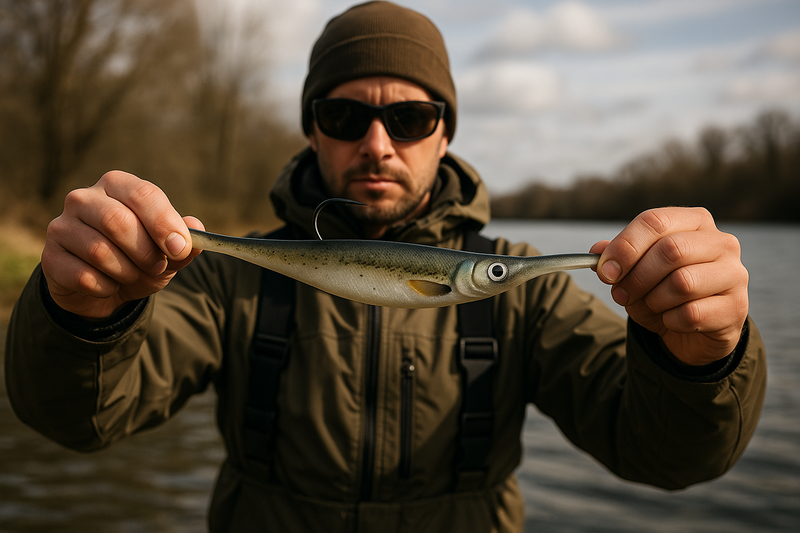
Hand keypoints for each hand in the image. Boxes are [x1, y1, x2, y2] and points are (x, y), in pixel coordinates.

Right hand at [42, 171, 203, 318]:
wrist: (106, 288)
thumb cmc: (140, 258)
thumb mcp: (169, 252)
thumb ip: (185, 241)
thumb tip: (196, 230)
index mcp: (117, 185)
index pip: (142, 194)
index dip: (164, 223)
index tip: (179, 248)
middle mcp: (84, 198)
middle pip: (117, 221)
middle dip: (145, 252)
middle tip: (157, 266)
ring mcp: (62, 226)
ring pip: (100, 251)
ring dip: (127, 272)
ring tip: (132, 274)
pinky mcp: (51, 257)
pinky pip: (85, 277)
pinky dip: (107, 287)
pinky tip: (108, 284)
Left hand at [591, 207, 748, 365]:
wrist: (694, 329)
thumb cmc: (662, 290)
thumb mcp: (635, 270)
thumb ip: (617, 256)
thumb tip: (597, 251)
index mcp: (694, 221)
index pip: (655, 221)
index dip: (625, 246)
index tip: (605, 270)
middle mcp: (721, 242)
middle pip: (670, 250)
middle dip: (636, 277)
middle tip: (620, 294)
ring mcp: (734, 274)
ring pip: (682, 283)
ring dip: (652, 300)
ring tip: (648, 306)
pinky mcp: (736, 307)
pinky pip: (691, 314)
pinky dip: (669, 320)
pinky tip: (670, 319)